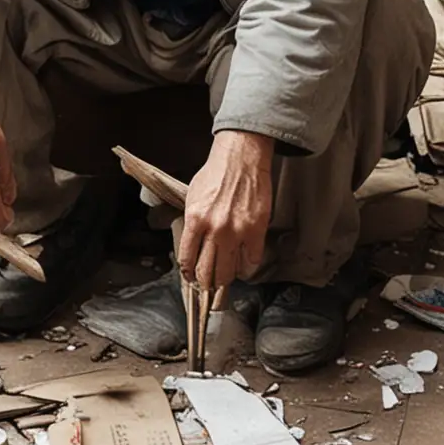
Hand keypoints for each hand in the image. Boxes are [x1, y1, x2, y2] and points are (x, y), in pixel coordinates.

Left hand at [177, 130, 273, 292]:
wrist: (241, 159)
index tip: (190, 276)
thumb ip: (192, 222)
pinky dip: (247, 267)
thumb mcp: (193, 196)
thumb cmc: (217, 173)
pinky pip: (251, 260)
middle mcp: (214, 229)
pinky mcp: (256, 230)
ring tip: (225, 278)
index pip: (187, 258)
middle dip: (205, 283)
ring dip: (225, 279)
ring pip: (228, 271)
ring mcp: (236, 231)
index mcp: (195, 219)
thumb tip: (191, 243)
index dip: (188, 273)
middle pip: (207, 272)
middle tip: (207, 285)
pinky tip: (243, 266)